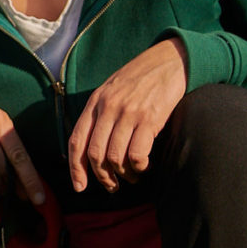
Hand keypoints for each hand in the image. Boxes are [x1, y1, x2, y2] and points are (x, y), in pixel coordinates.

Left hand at [66, 38, 187, 192]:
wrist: (170, 60)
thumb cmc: (141, 78)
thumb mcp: (112, 89)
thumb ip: (100, 113)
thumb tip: (90, 148)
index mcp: (96, 101)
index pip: (77, 140)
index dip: (75, 168)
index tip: (79, 187)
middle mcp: (108, 107)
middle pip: (95, 154)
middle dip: (103, 177)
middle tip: (112, 185)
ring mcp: (129, 113)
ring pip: (115, 157)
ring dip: (123, 174)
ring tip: (132, 176)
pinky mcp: (150, 118)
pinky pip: (137, 154)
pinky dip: (139, 166)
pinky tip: (144, 165)